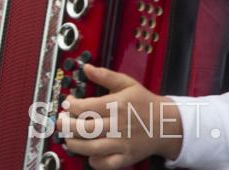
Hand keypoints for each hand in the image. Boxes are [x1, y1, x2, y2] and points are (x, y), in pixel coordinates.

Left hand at [58, 64, 182, 167]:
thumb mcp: (127, 83)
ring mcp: (122, 143)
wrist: (168, 124)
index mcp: (116, 106)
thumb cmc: (145, 103)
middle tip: (60, 121)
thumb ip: (105, 75)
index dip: (70, 105)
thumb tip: (86, 68)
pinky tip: (89, 153)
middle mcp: (118, 125)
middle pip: (83, 129)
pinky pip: (107, 164)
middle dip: (66, 125)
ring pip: (91, 148)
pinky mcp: (127, 157)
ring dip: (73, 143)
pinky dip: (94, 161)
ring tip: (67, 137)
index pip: (84, 107)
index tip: (68, 103)